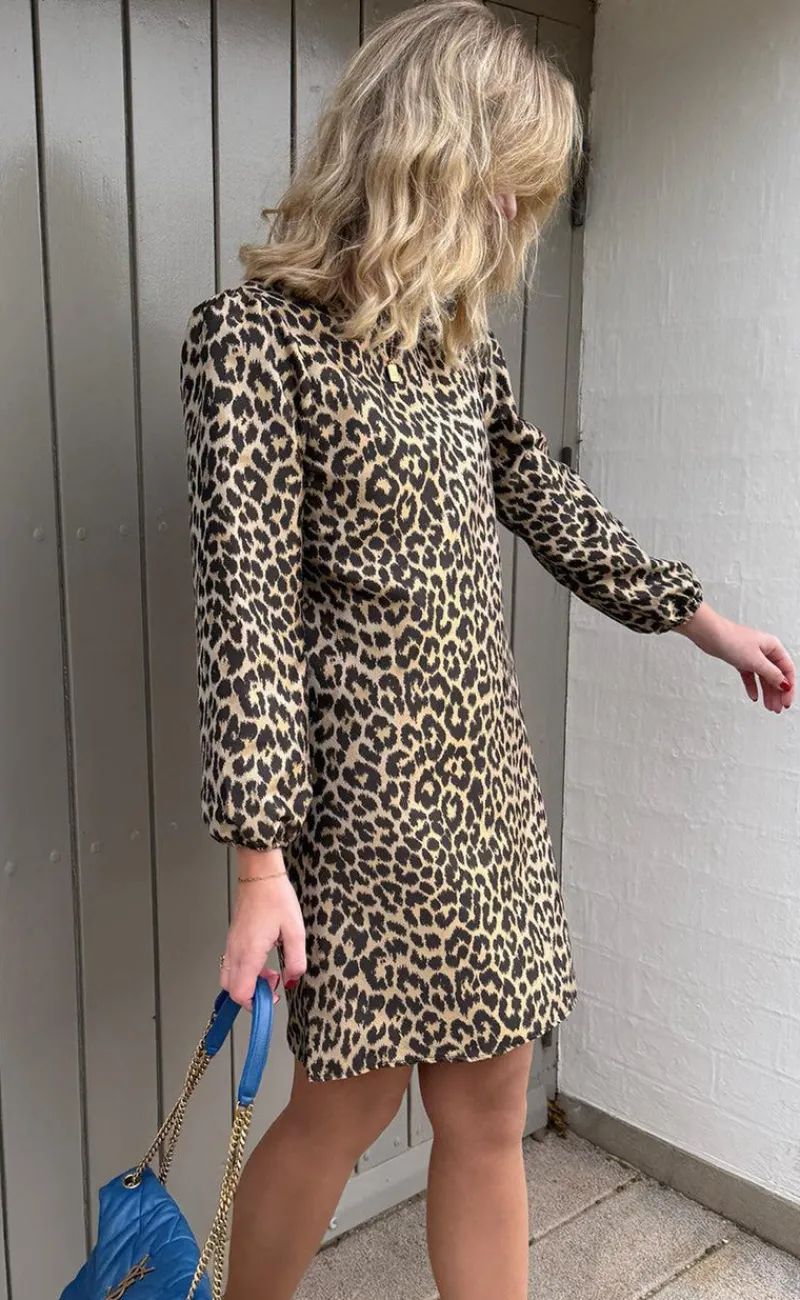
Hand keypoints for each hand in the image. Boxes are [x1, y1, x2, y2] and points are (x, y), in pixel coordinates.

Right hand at [220, 847, 306, 1008]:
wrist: (259, 875)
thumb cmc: (276, 898)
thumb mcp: (295, 931)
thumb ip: (295, 960)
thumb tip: (292, 979)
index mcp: (249, 952)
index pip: (240, 993)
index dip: (255, 1003)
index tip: (273, 999)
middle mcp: (235, 951)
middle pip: (231, 989)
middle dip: (252, 995)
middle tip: (273, 986)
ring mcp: (231, 945)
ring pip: (230, 978)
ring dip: (249, 983)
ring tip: (271, 972)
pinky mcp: (233, 939)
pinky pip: (232, 964)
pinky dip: (246, 971)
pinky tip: (264, 960)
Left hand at [677, 602, 794, 712]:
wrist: (710, 635)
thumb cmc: (732, 640)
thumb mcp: (756, 661)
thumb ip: (772, 674)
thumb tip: (785, 684)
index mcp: (773, 647)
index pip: (787, 670)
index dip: (789, 688)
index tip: (786, 701)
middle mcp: (765, 651)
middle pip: (776, 675)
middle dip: (778, 693)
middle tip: (777, 708)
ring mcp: (753, 656)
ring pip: (763, 677)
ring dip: (767, 692)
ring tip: (768, 706)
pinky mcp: (741, 660)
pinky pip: (750, 676)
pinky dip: (752, 686)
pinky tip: (753, 696)